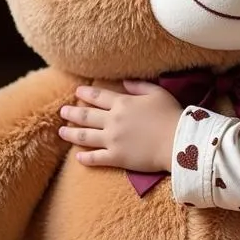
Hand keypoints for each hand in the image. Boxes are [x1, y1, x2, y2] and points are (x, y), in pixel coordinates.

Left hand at [58, 81, 181, 172]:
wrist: (177, 141)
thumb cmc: (171, 115)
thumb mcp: (158, 93)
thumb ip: (140, 86)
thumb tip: (124, 82)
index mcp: (123, 103)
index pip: (99, 96)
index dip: (86, 93)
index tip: (77, 92)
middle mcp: (113, 120)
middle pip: (86, 116)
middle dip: (72, 113)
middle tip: (63, 111)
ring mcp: (112, 140)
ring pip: (85, 136)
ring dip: (71, 134)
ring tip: (61, 132)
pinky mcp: (116, 157)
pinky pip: (96, 158)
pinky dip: (85, 158)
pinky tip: (78, 157)